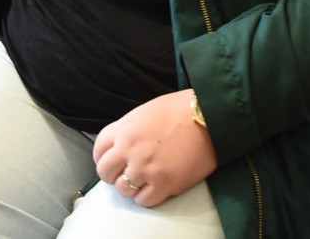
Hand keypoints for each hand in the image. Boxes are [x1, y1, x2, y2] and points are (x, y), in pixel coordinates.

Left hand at [92, 91, 217, 208]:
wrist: (211, 117)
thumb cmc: (182, 109)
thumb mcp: (146, 111)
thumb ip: (129, 129)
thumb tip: (122, 144)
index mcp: (125, 129)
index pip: (99, 148)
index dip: (102, 157)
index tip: (109, 160)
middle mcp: (130, 150)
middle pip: (105, 172)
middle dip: (112, 173)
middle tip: (124, 172)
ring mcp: (146, 169)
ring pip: (123, 189)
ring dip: (130, 186)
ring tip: (142, 179)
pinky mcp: (164, 184)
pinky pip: (144, 200)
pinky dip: (146, 196)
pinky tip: (154, 186)